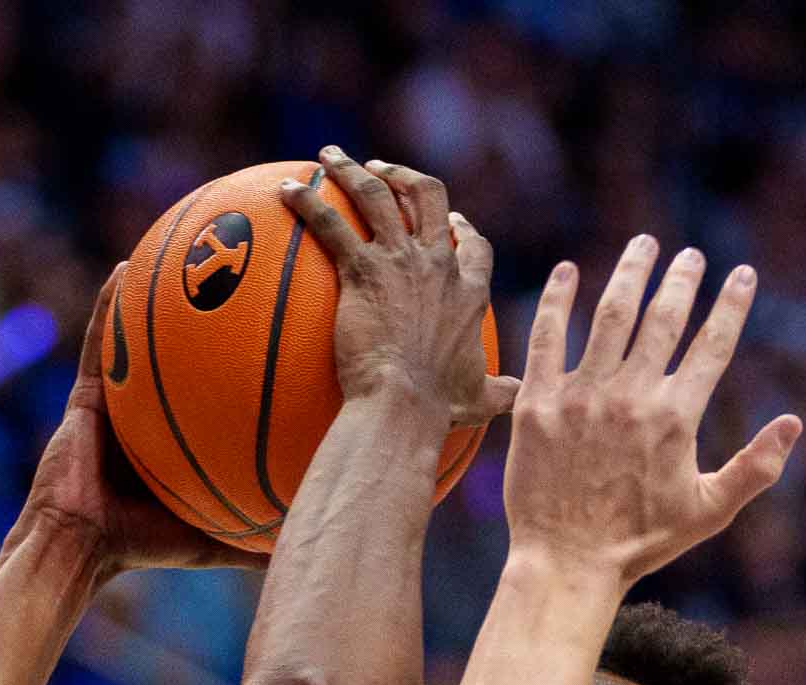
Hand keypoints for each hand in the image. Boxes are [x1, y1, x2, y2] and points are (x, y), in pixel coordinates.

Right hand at [6, 265, 264, 576]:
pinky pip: (99, 338)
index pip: (221, 390)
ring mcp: (118, 396)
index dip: (250, 361)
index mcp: (181, 433)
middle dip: (217, 310)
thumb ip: (258, 534)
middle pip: (192, 351)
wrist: (78, 548)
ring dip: (162, 289)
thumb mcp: (214, 536)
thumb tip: (312, 534)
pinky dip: (107, 303)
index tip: (286, 330)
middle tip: (249, 269)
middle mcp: (152, 406)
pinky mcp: (86, 392)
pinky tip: (124, 268)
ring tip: (188, 244)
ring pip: (144, 332)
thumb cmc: (142, 547)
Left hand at [282, 147, 518, 428]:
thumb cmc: (439, 406)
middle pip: (428, 198)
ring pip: (376, 195)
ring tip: (330, 157)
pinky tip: (286, 191)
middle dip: (404, 177)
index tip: (450, 218)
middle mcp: (439, 264)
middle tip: (381, 169)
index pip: (474, 246)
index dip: (462, 227)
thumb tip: (518, 396)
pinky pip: (330, 222)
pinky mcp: (362, 268)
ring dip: (352, 170)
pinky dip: (308, 201)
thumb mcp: (481, 398)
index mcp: (470, 291)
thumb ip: (500, 391)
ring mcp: (400, 261)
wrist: (404, 401)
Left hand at [505, 236, 800, 585]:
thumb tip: (794, 423)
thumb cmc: (642, 542)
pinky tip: (568, 272)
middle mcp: (631, 396)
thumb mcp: (709, 511)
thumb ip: (756, 466)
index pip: (713, 344)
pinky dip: (558, 299)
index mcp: (676, 418)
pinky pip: (547, 337)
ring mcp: (581, 395)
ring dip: (630, 272)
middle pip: (663, 317)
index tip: (742, 274)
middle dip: (683, 278)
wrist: (567, 562)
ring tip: (643, 245)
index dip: (731, 304)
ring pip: (610, 314)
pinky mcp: (538, 402)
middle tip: (691, 255)